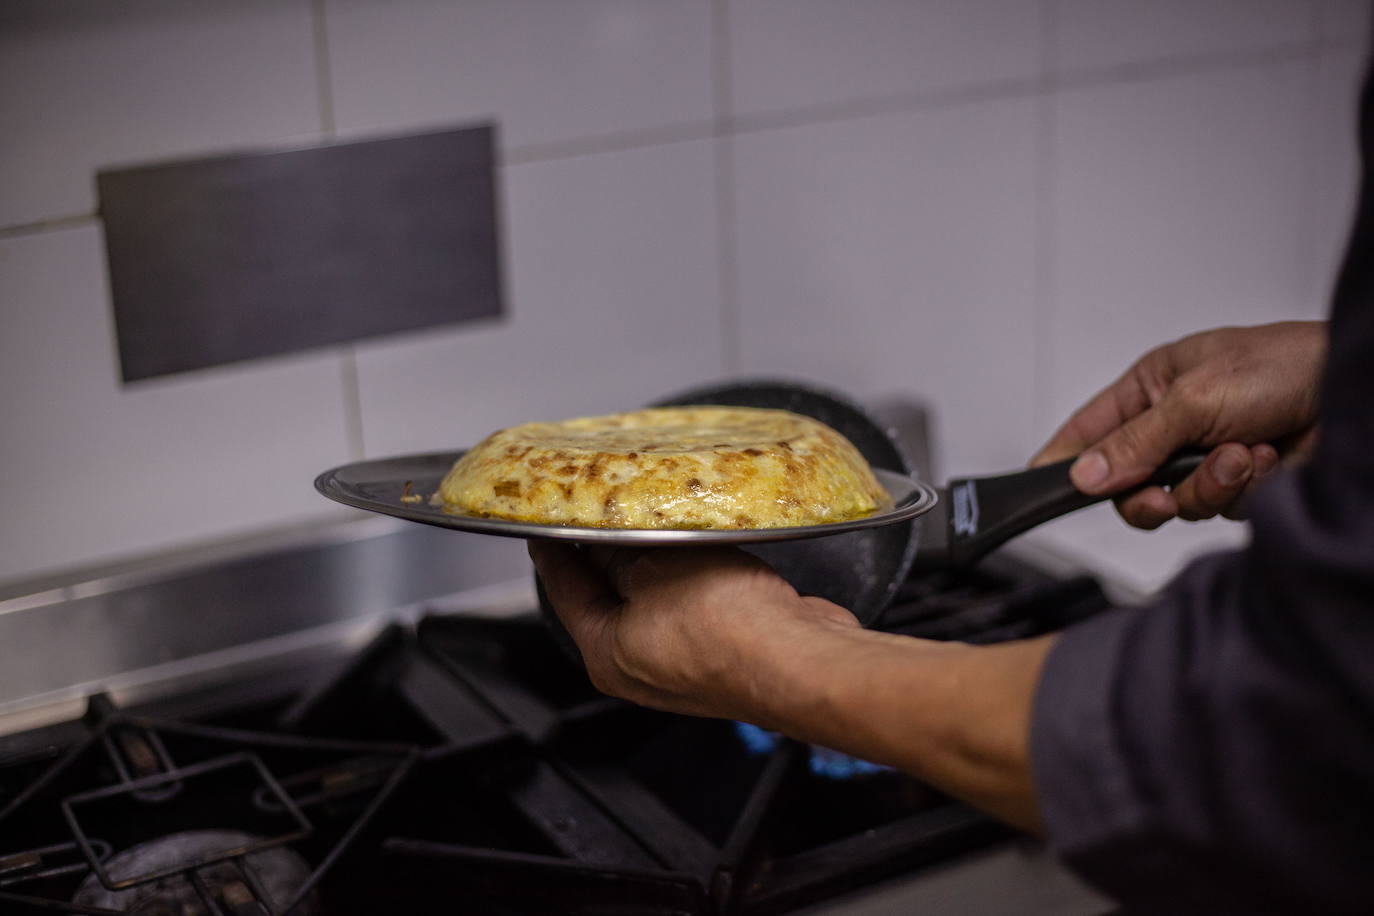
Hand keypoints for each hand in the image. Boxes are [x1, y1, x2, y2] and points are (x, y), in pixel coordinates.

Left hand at [529, 541, 1052, 831]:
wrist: (802, 661)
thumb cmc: (727, 626)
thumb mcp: (656, 562)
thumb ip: (623, 548)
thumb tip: (608, 537)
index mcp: (607, 654)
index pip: (564, 590)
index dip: (553, 549)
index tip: (545, 523)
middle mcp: (641, 668)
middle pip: (610, 596)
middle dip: (609, 551)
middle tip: (603, 507)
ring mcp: (686, 664)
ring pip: (658, 597)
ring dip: (659, 559)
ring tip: (658, 517)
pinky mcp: (728, 653)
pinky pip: (698, 603)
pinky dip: (695, 574)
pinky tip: (706, 547)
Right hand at [1032, 321, 1324, 528]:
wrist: (1356, 396)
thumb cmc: (1285, 366)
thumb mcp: (1193, 399)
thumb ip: (1133, 443)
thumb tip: (1084, 476)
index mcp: (1153, 388)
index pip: (1089, 428)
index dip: (1063, 457)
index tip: (1039, 483)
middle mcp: (1174, 425)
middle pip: (1126, 483)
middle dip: (1145, 492)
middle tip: (1159, 493)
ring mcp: (1206, 457)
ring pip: (1173, 502)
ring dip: (1207, 485)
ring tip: (1240, 455)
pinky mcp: (1241, 485)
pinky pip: (1217, 508)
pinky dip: (1242, 488)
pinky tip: (1264, 458)